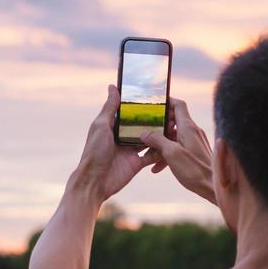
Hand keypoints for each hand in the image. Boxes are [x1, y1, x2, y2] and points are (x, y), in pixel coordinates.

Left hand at [70, 85, 165, 200]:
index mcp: (113, 126)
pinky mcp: (137, 162)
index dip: (141, 105)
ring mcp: (131, 150)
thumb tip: (113, 87)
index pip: (130, 112)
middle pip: (142, 125)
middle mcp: (123, 136)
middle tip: (170, 111)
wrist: (95, 182)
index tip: (156, 96)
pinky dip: (160, 151)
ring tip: (173, 125)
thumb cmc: (94, 152)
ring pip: (150, 138)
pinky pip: (152, 155)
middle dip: (155, 119)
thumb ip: (109, 107)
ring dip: (160, 133)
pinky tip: (170, 143)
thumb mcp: (101, 126)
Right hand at [139, 97, 215, 204]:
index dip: (166, 102)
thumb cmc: (195, 170)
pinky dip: (167, 153)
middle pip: (173, 120)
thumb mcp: (171, 154)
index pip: (178, 105)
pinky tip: (157, 167)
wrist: (213, 187)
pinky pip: (178, 147)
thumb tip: (144, 133)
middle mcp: (193, 131)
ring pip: (174, 136)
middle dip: (158, 126)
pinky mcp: (194, 152)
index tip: (153, 105)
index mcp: (188, 127)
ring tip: (147, 153)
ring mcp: (194, 142)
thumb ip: (157, 140)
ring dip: (160, 143)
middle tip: (145, 131)